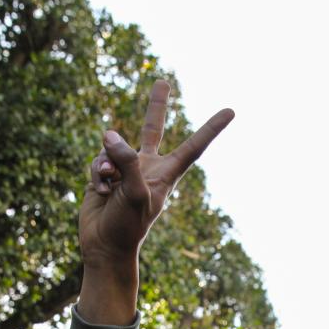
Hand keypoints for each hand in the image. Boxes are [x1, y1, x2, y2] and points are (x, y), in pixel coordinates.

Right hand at [77, 80, 233, 324]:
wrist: (104, 246)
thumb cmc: (128, 226)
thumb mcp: (136, 192)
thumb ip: (127, 160)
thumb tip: (110, 134)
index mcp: (166, 174)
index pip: (193, 147)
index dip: (211, 128)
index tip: (231, 110)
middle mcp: (147, 167)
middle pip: (151, 128)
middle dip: (156, 105)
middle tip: (164, 81)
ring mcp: (125, 169)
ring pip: (113, 149)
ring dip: (108, 165)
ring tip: (111, 188)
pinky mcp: (104, 174)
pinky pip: (98, 160)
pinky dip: (97, 174)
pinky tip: (101, 192)